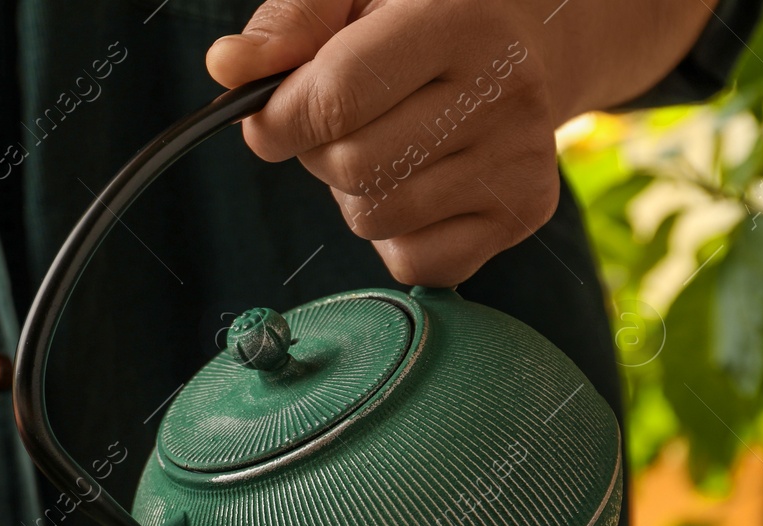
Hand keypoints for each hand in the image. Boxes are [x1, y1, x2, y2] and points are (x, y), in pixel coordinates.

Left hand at [207, 0, 562, 286]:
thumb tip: (228, 68)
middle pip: (351, 168)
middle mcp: (505, 91)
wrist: (535, 33)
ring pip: (375, 220)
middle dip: (320, 151)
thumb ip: (289, 22)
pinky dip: (395, 236)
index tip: (274, 111)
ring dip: (354, 192)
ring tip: (388, 142)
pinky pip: (415, 263)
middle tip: (346, 121)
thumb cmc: (423, 8)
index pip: (336, 99)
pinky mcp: (523, 215)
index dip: (280, 116)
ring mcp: (520, 160)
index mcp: (460, 19)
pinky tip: (418, 180)